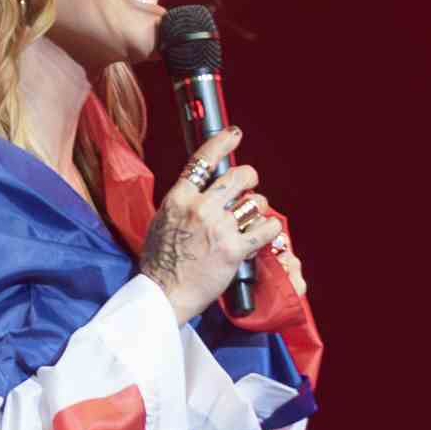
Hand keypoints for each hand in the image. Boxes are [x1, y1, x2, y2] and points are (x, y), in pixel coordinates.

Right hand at [140, 129, 289, 323]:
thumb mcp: (162, 221)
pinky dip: (270, 229)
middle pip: (238, 177)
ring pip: (255, 202)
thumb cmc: (160, 263)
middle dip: (250, 177)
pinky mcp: (233, 249)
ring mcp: (218, 228)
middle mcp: (200, 208)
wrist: (163, 294)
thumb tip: (201, 190)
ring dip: (259, 208)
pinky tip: (267, 231)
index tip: (234, 134)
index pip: (203, 160)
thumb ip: (183, 202)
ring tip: (254, 216)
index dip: (222, 143)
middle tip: (251, 184)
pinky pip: (264, 229)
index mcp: (179, 198)